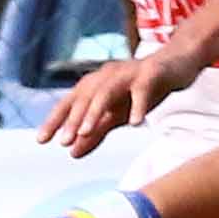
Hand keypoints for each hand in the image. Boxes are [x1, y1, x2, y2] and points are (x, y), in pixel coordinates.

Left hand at [41, 45, 196, 153]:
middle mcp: (107, 75)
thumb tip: (71, 152)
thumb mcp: (117, 114)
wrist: (177, 65)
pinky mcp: (152, 73)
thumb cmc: (143, 89)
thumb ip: (96, 132)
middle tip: (64, 141)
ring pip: (108, 91)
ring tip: (87, 132)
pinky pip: (142, 89)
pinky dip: (137, 105)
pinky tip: (135, 123)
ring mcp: (129, 72)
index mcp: (96, 84)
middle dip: (74, 119)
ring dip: (95, 111)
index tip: (42, 140)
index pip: (71, 102)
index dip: (56, 120)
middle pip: (86, 97)